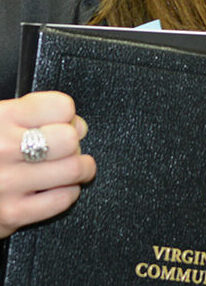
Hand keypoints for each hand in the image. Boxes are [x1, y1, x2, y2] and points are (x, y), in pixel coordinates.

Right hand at [0, 91, 95, 237]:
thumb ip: (28, 114)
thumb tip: (74, 121)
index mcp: (1, 119)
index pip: (61, 107)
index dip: (67, 114)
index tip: (63, 122)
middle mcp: (4, 149)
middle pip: (69, 139)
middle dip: (75, 142)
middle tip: (69, 147)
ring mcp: (7, 183)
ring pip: (72, 169)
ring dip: (81, 168)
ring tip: (74, 167)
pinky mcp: (10, 214)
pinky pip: (61, 200)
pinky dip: (68, 193)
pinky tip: (58, 189)